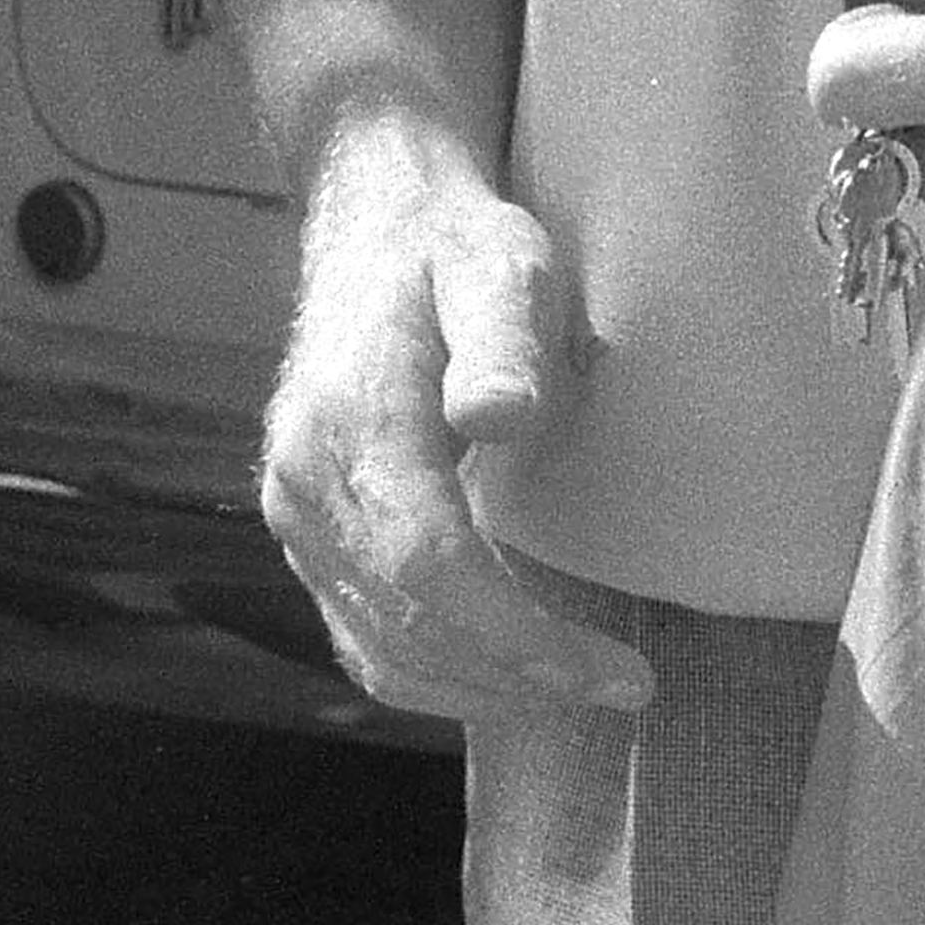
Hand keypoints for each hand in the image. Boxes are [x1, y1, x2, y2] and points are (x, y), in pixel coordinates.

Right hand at [259, 124, 647, 718]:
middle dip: (520, 676)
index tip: (612, 670)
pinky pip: (363, 637)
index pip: (429, 566)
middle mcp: (305, 486)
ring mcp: (299, 520)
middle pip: (408, 625)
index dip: (518, 635)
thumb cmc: (455, 250)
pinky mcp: (312, 538)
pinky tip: (513, 679)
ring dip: (483, 691)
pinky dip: (437, 677)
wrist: (377, 231)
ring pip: (381, 649)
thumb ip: (503, 338)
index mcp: (350, 426)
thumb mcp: (499, 267)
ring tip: (583, 693)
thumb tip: (497, 414)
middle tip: (625, 690)